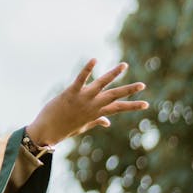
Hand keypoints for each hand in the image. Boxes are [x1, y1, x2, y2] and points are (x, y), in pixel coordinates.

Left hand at [26, 60, 148, 147]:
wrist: (46, 132)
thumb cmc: (64, 128)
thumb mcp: (83, 126)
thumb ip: (96, 121)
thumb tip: (107, 122)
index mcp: (96, 113)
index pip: (118, 108)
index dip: (132, 106)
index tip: (146, 104)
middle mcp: (92, 106)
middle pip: (114, 96)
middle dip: (129, 90)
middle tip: (143, 84)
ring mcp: (82, 99)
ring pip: (101, 84)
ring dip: (113, 74)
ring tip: (124, 65)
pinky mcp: (70, 93)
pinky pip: (81, 79)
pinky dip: (87, 69)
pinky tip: (95, 60)